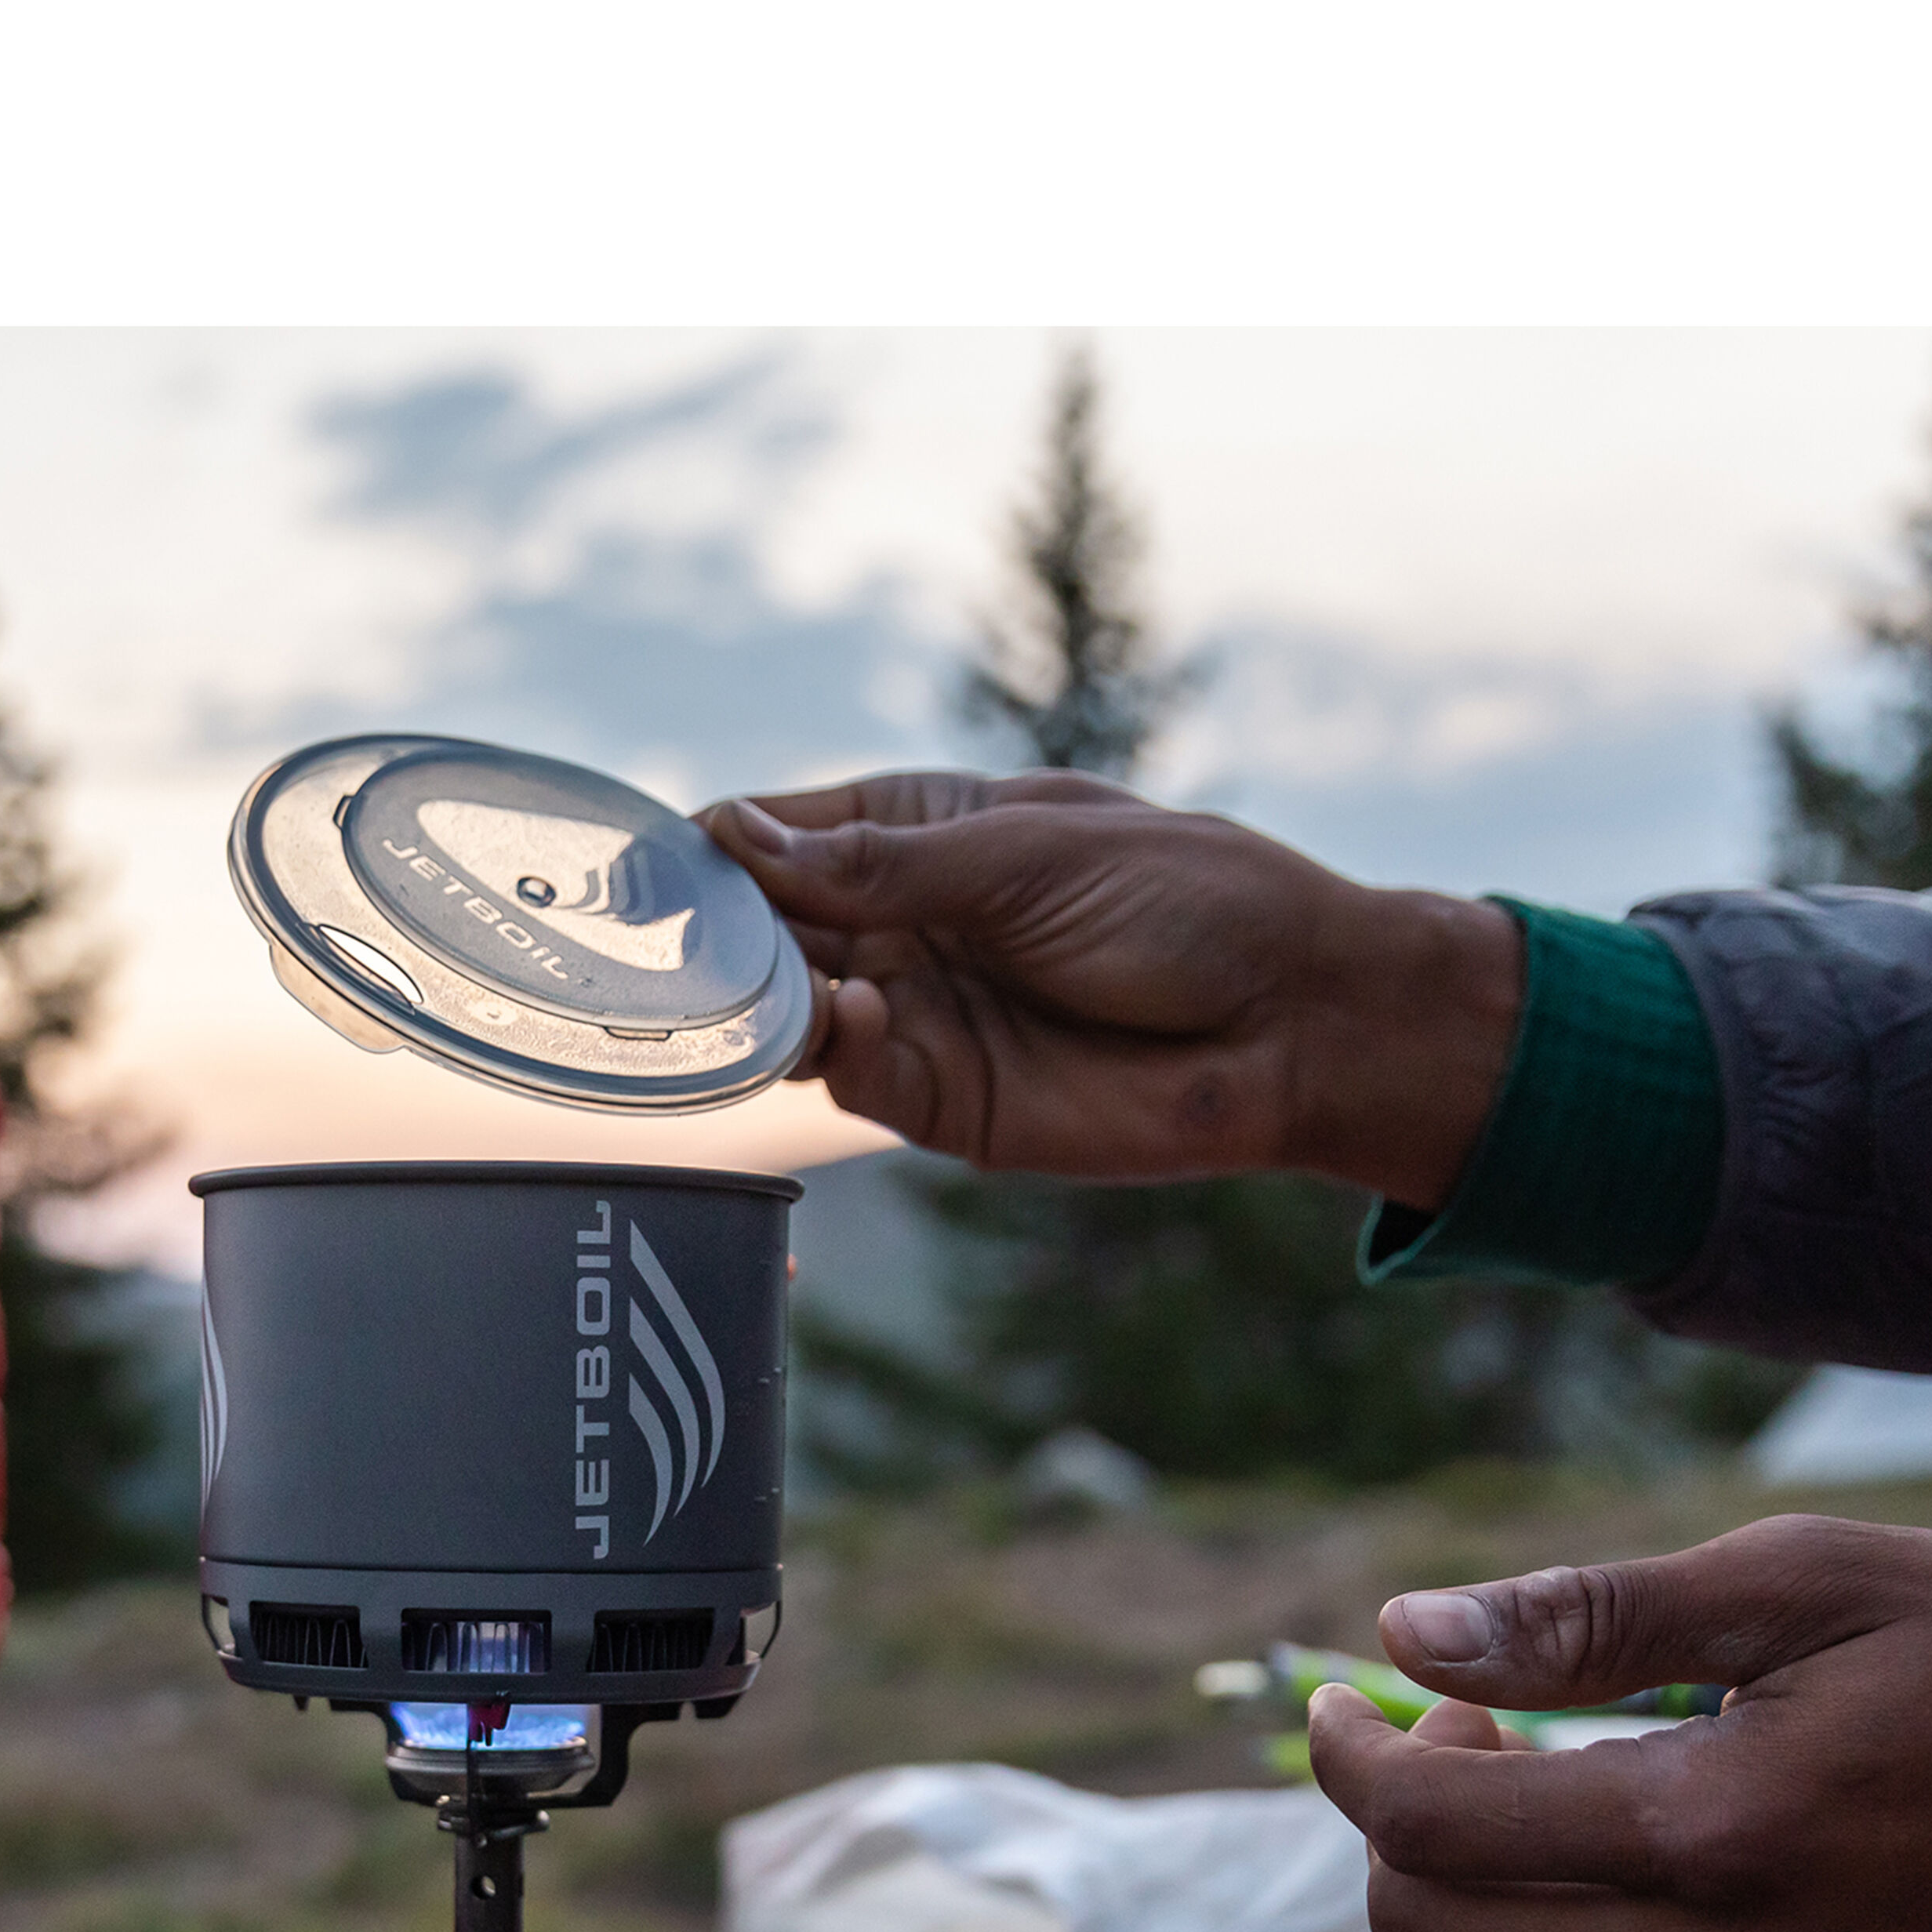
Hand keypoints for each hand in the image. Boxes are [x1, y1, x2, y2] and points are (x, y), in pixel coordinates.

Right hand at [699, 772, 1525, 1202]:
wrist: (1296, 1023)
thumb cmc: (1187, 904)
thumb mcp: (1027, 856)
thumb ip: (883, 866)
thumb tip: (737, 835)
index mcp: (920, 832)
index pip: (780, 832)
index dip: (712, 842)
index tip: (636, 856)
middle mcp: (901, 921)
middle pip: (763, 925)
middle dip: (702, 929)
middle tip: (634, 936)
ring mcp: (914, 1011)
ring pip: (785, 1004)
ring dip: (744, 992)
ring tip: (714, 979)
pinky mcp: (937, 1099)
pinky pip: (844, 1070)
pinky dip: (815, 1045)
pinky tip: (824, 1015)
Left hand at [1308, 1520, 1931, 1931]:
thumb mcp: (1809, 1580)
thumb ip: (1591, 1616)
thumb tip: (1405, 1633)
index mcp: (1720, 1838)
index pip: (1432, 1838)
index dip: (1347, 1757)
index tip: (1337, 1688)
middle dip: (1403, 1822)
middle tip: (1471, 1712)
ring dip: (1473, 1880)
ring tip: (1545, 1758)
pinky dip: (1563, 1922)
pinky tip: (1633, 1821)